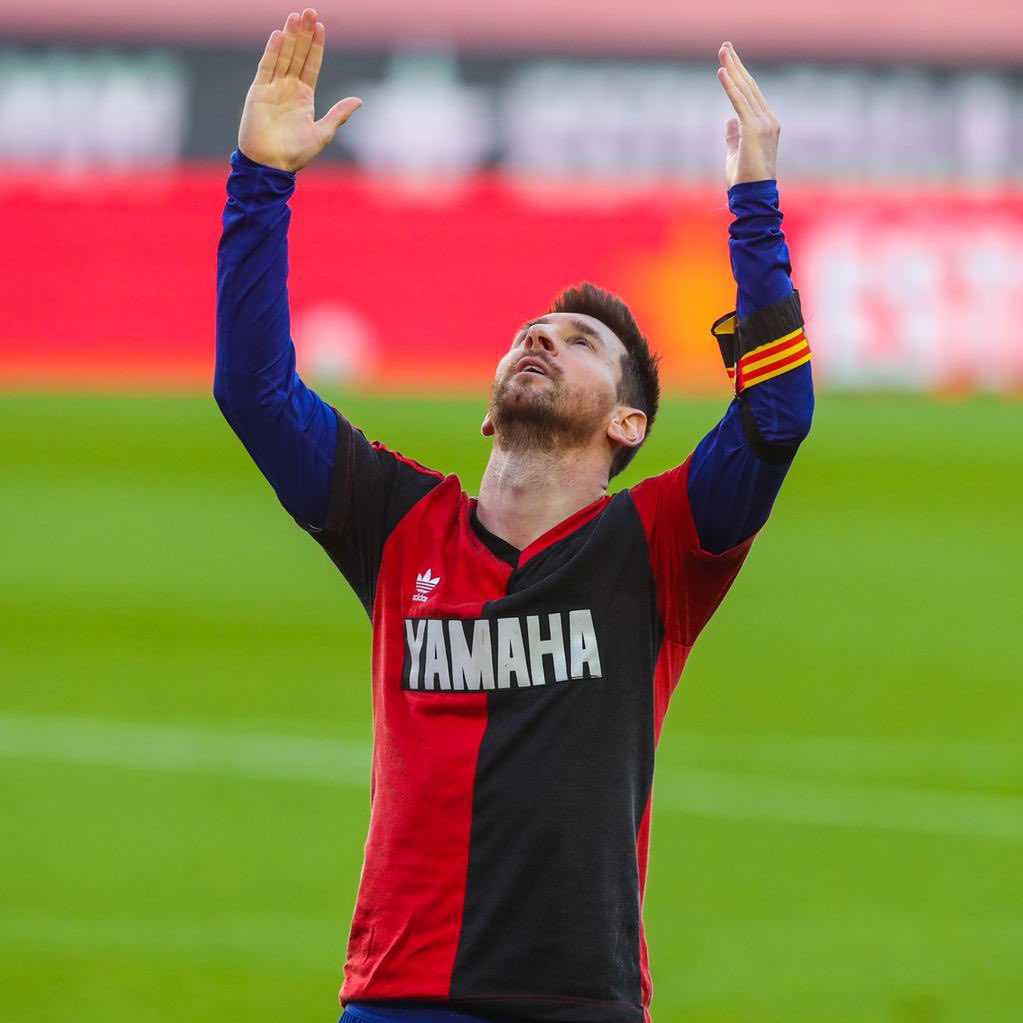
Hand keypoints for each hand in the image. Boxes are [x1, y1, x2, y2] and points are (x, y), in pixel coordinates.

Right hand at [238, 8, 361, 172]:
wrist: (271, 165)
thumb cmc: (296, 153)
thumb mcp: (323, 133)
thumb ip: (339, 114)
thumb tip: (359, 101)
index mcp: (304, 97)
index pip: (311, 65)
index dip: (316, 46)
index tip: (321, 26)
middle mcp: (288, 89)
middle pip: (297, 55)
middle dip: (303, 34)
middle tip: (309, 11)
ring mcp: (273, 88)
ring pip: (282, 56)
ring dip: (288, 36)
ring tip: (295, 16)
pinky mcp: (258, 92)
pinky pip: (266, 67)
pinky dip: (272, 51)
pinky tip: (278, 35)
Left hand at [716, 42, 779, 187]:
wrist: (753, 196)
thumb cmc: (744, 180)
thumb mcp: (736, 153)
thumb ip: (734, 135)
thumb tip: (729, 119)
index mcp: (766, 124)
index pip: (751, 94)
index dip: (739, 76)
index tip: (729, 60)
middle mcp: (768, 120)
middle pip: (749, 86)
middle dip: (737, 64)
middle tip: (725, 45)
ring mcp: (763, 123)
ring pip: (744, 91)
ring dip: (733, 69)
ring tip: (723, 51)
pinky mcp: (753, 129)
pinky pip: (739, 102)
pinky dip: (730, 86)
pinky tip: (722, 72)